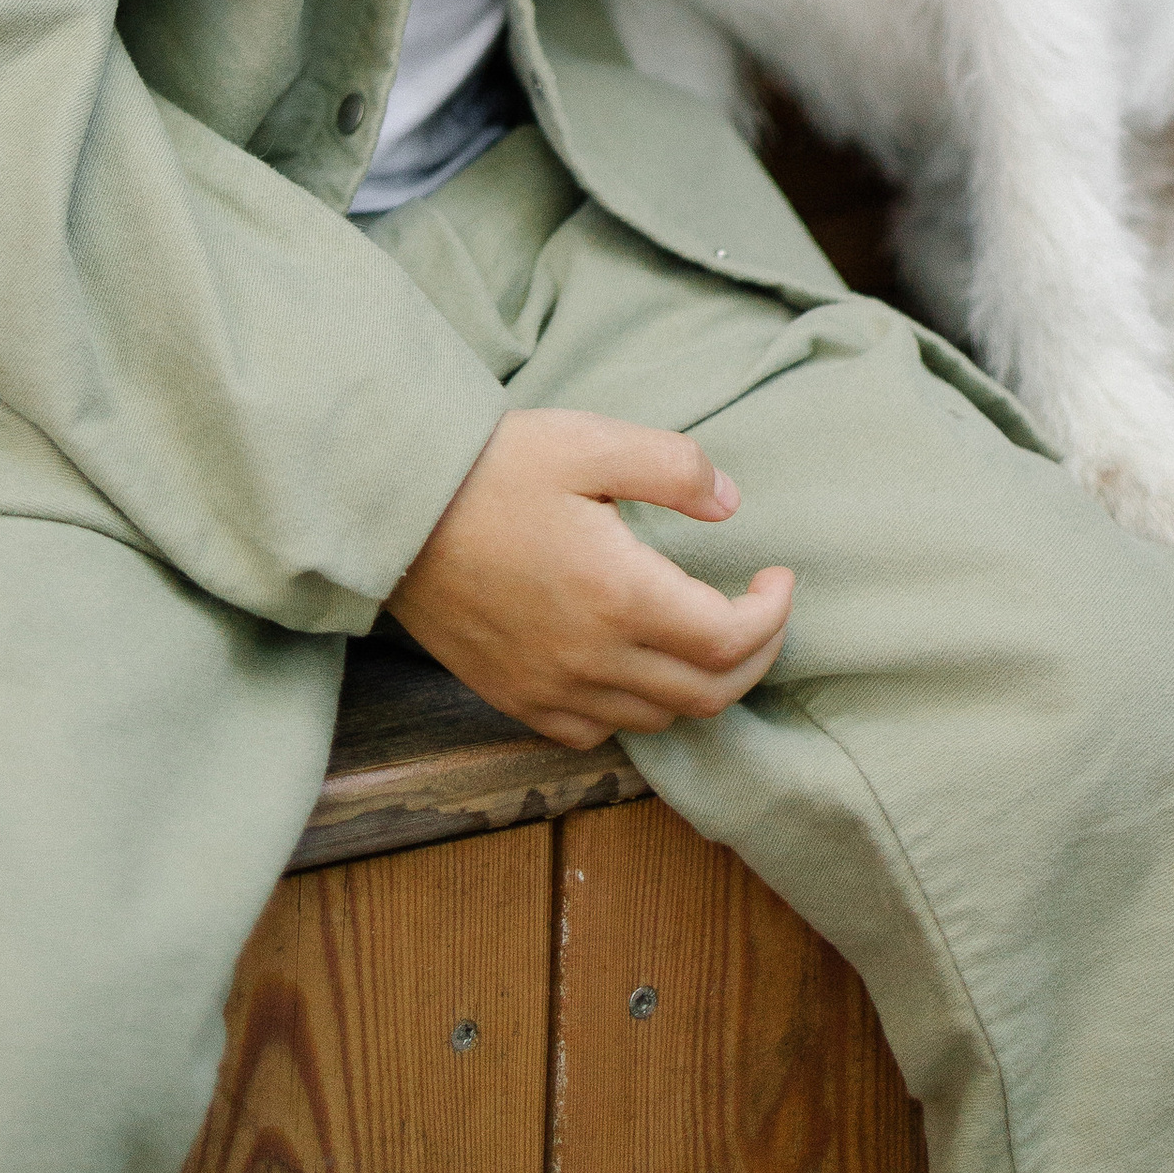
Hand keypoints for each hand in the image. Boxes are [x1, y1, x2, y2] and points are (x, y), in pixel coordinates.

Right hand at [386, 407, 794, 748]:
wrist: (394, 510)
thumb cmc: (492, 468)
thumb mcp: (589, 441)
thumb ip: (673, 468)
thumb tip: (731, 504)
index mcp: (620, 596)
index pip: (731, 640)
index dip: (773, 616)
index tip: (779, 577)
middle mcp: (593, 660)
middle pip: (709, 694)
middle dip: (755, 656)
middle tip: (761, 611)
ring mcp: (552, 689)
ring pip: (659, 719)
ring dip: (702, 684)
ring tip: (708, 633)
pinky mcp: (517, 698)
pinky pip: (599, 730)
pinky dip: (638, 709)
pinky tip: (637, 665)